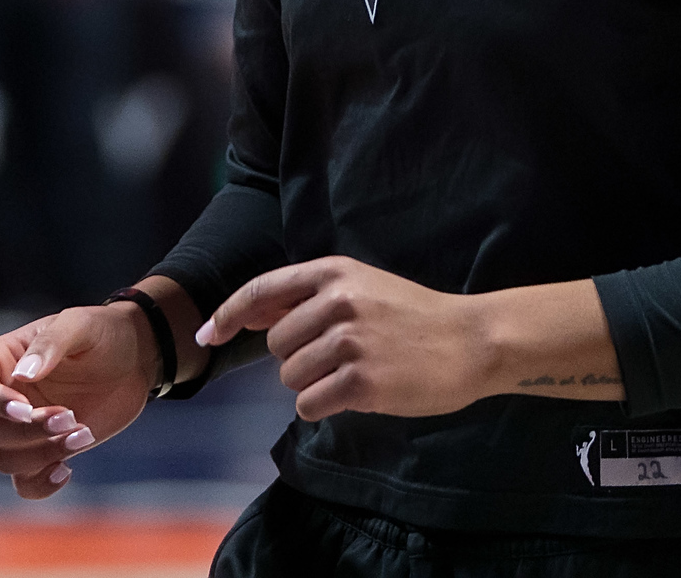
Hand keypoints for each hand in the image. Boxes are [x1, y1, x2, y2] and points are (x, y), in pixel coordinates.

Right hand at [0, 304, 157, 498]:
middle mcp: (2, 397)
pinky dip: (41, 485)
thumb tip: (20, 375)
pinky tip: (67, 470)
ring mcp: (20, 428)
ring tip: (84, 433)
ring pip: (4, 459)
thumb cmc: (103, 333)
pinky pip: (24, 483)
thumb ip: (51, 343)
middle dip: (25, 431)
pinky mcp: (42, 451)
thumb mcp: (81, 325)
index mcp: (0, 359)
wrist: (134, 360)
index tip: (25, 409)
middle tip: (70, 416)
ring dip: (41, 454)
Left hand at [199, 257, 492, 422]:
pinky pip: (309, 405)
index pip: (262, 290)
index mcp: (335, 273)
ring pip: (290, 377)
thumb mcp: (361, 288)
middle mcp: (338, 302)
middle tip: (339, 358)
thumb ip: (306, 298)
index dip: (227, 314)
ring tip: (354, 373)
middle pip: (276, 344)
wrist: (472, 340)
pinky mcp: (362, 382)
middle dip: (297, 358)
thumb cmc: (413, 317)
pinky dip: (323, 407)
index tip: (208, 336)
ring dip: (313, 384)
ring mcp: (350, 342)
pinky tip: (356, 395)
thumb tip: (247, 315)